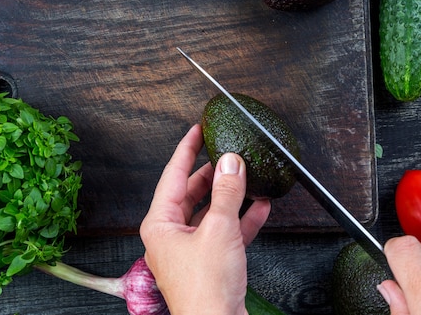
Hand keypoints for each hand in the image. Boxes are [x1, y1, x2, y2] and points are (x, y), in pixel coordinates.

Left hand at [140, 124, 270, 314]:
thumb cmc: (205, 290)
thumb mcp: (218, 230)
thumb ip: (226, 192)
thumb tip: (230, 163)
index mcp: (161, 224)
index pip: (173, 175)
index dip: (186, 149)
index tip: (197, 130)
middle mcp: (172, 235)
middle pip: (192, 192)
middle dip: (213, 173)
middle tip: (228, 153)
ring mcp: (191, 249)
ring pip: (211, 212)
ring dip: (231, 197)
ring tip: (249, 178)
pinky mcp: (209, 262)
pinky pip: (225, 232)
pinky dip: (242, 220)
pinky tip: (260, 207)